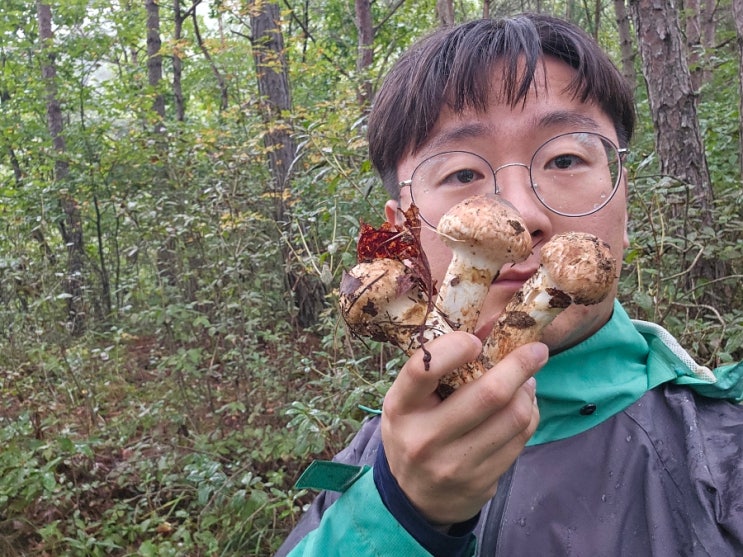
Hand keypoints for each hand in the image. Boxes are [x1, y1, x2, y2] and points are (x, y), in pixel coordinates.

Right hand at [380, 331, 544, 525]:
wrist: (414, 498)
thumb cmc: (413, 431)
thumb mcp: (408, 401)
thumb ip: (435, 373)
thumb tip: (493, 337)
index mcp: (401, 407)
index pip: (424, 369)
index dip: (454, 348)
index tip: (476, 340)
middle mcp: (425, 438)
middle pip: (488, 394)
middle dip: (520, 365)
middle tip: (537, 350)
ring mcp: (455, 464)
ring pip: (514, 417)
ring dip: (528, 392)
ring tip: (527, 381)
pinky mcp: (482, 481)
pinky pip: (521, 439)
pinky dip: (530, 415)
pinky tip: (523, 407)